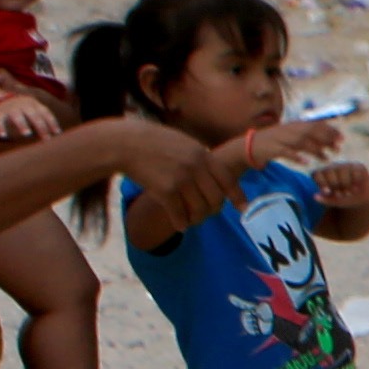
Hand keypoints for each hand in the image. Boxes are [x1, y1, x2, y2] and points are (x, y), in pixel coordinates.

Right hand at [0, 93, 64, 143]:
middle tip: (47, 139)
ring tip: (27, 133)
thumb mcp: (34, 108)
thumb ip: (43, 118)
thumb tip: (58, 133)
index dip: (52, 122)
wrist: (0, 97)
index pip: (45, 113)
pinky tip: (3, 135)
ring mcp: (11, 108)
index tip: (57, 133)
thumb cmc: (23, 107)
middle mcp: (23, 105)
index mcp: (34, 104)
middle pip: (34, 116)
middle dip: (41, 127)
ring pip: (17, 117)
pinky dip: (0, 127)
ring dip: (22, 125)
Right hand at [112, 116, 246, 241]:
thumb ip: (202, 159)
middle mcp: (196, 168)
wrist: (126, 144)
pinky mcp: (165, 191)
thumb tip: (218, 177)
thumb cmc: (155, 143)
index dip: (237, 196)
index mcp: (203, 155)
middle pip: (216, 200)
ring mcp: (181, 180)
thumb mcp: (185, 144)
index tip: (242, 208)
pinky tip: (180, 226)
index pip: (228, 180)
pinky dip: (181, 224)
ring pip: (200, 210)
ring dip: (196, 220)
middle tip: (204, 214)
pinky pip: (180, 215)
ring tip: (190, 220)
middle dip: (212, 211)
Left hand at [311, 159, 368, 219]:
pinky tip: (355, 187)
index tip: (327, 192)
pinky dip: (355, 182)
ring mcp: (346, 165)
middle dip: (334, 185)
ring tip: (348, 193)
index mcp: (323, 173)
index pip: (317, 173)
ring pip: (342, 170)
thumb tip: (314, 197)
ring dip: (345, 185)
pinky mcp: (358, 166)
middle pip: (329, 171)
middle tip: (339, 194)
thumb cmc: (343, 199)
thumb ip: (324, 199)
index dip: (321, 182)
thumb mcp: (333, 201)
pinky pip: (354, 172)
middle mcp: (333, 166)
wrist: (361, 200)